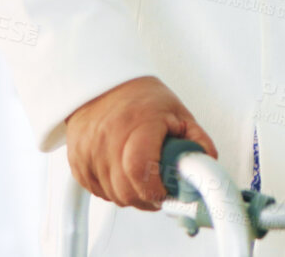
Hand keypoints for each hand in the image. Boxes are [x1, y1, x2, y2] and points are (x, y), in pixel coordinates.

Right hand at [64, 76, 217, 210]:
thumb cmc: (142, 98)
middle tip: (159, 188)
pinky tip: (122, 172)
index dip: (155, 190)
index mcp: (138, 122)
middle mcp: (108, 137)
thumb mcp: (177, 112)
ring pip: (112, 196)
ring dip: (131, 194)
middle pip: (126, 190)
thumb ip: (196, 140)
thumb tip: (207, 165)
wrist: (104, 85)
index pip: (140, 170)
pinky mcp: (77, 161)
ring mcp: (89, 150)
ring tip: (141, 175)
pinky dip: (112, 189)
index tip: (167, 192)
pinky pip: (97, 191)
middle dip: (147, 197)